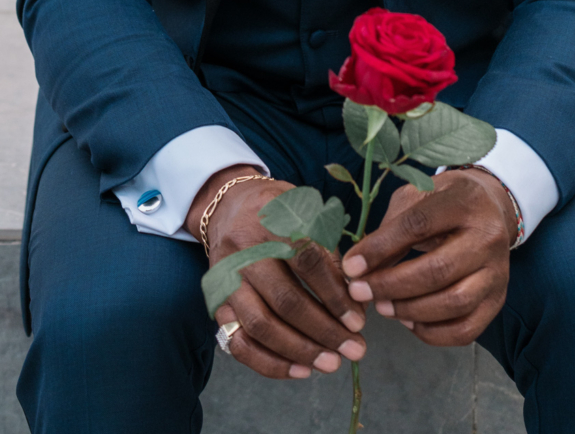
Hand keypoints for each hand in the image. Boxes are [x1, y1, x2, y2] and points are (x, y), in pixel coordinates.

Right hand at [187, 169, 367, 380]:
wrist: (228, 206)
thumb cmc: (278, 211)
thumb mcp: (306, 213)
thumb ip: (328, 253)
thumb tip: (354, 301)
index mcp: (272, 220)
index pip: (306, 262)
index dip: (334, 295)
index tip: (358, 321)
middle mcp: (244, 251)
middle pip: (284, 300)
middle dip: (324, 331)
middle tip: (354, 349)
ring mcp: (225, 280)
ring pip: (261, 325)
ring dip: (300, 351)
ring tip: (331, 364)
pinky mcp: (215, 303)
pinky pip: (239, 343)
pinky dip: (270, 363)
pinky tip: (300, 370)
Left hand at [341, 168, 517, 345]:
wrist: (492, 207)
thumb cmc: (444, 201)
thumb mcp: (417, 196)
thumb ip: (391, 227)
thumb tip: (360, 266)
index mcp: (464, 202)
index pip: (419, 225)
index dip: (381, 248)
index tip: (351, 266)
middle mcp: (487, 238)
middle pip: (438, 270)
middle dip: (391, 286)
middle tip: (360, 292)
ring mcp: (497, 273)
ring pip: (454, 303)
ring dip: (410, 311)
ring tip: (382, 307)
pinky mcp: (498, 301)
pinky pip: (466, 330)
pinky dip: (433, 333)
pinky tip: (408, 322)